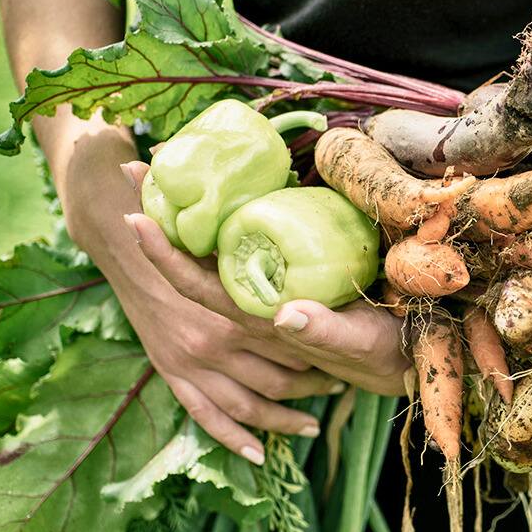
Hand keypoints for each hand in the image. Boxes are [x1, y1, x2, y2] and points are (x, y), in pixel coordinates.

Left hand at [122, 161, 410, 391]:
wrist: (396, 359)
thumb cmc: (378, 351)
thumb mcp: (357, 342)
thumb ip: (324, 332)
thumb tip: (284, 315)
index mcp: (260, 319)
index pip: (200, 287)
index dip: (165, 255)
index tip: (134, 215)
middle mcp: (252, 305)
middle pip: (193, 263)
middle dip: (161, 219)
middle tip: (134, 172)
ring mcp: (266, 293)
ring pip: (211, 256)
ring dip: (181, 218)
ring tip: (159, 177)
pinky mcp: (286, 282)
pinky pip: (240, 253)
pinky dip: (217, 225)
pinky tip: (211, 201)